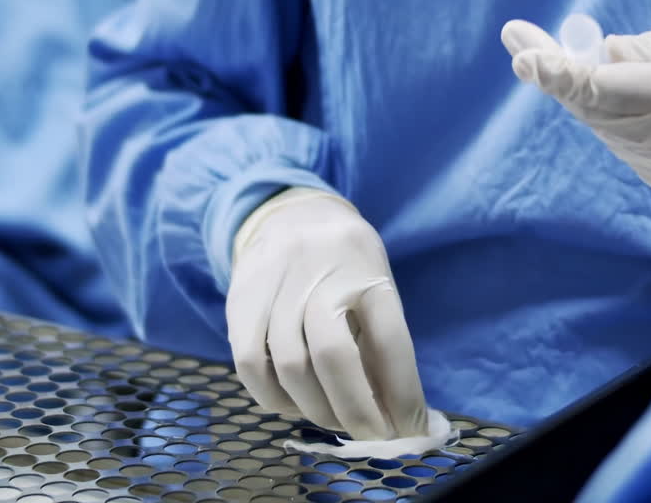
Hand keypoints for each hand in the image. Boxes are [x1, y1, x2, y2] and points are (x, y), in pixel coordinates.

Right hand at [226, 187, 428, 440]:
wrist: (292, 214)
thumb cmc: (346, 264)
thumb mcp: (375, 288)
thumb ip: (380, 347)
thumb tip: (397, 416)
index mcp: (367, 270)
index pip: (389, 341)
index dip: (402, 395)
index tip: (410, 430)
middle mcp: (320, 272)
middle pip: (333, 356)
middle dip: (354, 411)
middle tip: (369, 436)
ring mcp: (275, 283)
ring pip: (289, 365)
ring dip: (315, 409)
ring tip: (334, 420)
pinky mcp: (240, 298)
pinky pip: (249, 364)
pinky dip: (274, 398)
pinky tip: (293, 405)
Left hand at [501, 2, 650, 201]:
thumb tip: (600, 53)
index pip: (619, 91)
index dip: (568, 75)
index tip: (527, 55)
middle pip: (600, 112)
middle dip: (555, 76)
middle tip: (519, 42)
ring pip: (605, 129)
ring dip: (576, 94)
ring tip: (549, 57)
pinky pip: (623, 145)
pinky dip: (606, 116)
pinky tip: (602, 90)